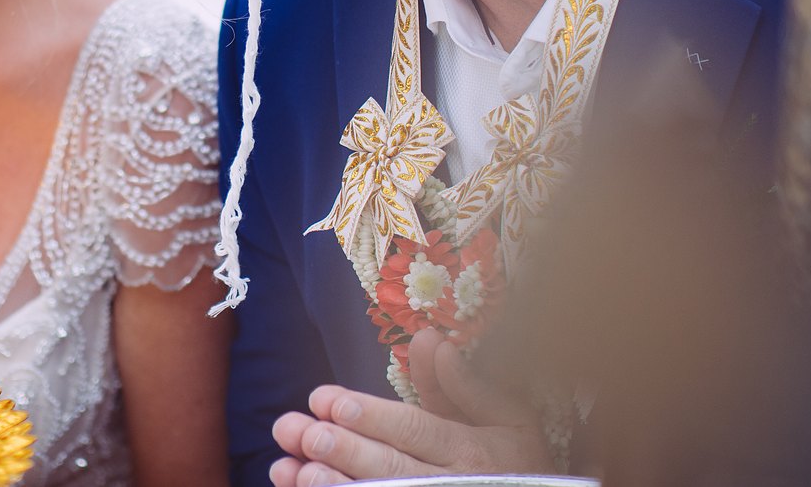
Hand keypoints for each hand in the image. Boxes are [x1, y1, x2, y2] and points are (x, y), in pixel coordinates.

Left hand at [270, 331, 551, 485]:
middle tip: (301, 432)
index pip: (416, 431)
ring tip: (292, 470)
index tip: (327, 400)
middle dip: (344, 451)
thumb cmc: (519, 462)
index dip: (372, 417)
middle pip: (392, 469)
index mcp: (471, 451)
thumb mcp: (508, 419)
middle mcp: (454, 486)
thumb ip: (464, 384)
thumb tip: (429, 339)